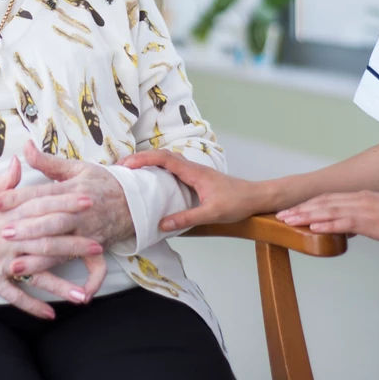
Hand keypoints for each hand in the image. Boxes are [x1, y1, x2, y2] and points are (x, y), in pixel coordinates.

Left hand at [0, 142, 134, 299]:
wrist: (134, 199)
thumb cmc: (100, 182)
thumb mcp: (75, 167)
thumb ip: (48, 161)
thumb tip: (25, 147)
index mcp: (72, 190)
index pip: (40, 194)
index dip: (17, 198)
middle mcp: (79, 213)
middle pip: (51, 222)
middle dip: (27, 229)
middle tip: (3, 234)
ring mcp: (89, 233)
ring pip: (63, 248)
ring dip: (41, 260)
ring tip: (16, 267)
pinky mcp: (98, 247)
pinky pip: (96, 267)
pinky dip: (91, 282)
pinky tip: (79, 296)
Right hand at [0, 156, 103, 318]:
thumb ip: (3, 181)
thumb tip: (19, 161)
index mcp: (5, 214)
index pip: (41, 208)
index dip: (66, 204)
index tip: (87, 201)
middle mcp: (6, 239)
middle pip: (45, 242)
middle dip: (73, 244)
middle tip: (98, 245)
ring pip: (35, 274)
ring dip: (60, 285)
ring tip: (84, 293)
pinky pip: (14, 296)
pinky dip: (31, 306)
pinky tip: (51, 314)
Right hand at [121, 149, 262, 230]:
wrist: (256, 197)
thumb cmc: (238, 203)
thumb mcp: (212, 214)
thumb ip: (187, 218)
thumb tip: (162, 224)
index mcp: (194, 172)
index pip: (164, 158)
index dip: (144, 159)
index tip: (127, 164)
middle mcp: (192, 168)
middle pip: (162, 155)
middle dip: (141, 158)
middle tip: (122, 167)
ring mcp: (195, 172)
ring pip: (168, 160)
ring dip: (149, 161)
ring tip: (132, 171)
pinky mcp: (197, 178)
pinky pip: (173, 167)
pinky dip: (159, 168)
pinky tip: (154, 179)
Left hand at [276, 191, 378, 241]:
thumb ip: (368, 220)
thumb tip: (354, 228)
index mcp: (364, 198)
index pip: (330, 199)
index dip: (309, 204)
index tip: (292, 209)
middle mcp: (362, 199)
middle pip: (324, 202)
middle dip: (300, 209)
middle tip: (280, 215)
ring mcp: (367, 209)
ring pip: (330, 210)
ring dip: (306, 215)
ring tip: (287, 220)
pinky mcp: (374, 221)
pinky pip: (346, 222)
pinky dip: (326, 223)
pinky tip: (312, 226)